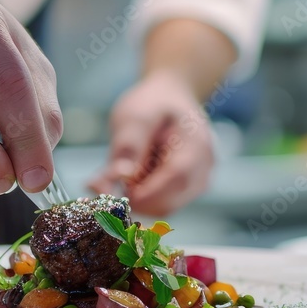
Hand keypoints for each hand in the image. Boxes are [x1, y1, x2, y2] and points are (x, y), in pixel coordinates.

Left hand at [88, 70, 213, 215]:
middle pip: (170, 202)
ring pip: (164, 208)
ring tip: (116, 174)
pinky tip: (128, 179)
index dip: (145, 193)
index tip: (112, 196)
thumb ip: (129, 145)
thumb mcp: (135, 114)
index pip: (176, 179)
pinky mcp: (187, 192)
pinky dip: (141, 199)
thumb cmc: (153, 104)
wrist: (171, 99)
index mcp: (196, 145)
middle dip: (134, 200)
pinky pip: (163, 205)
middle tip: (102, 185)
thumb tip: (120, 176)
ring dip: (135, 200)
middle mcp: (204, 170)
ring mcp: (198, 183)